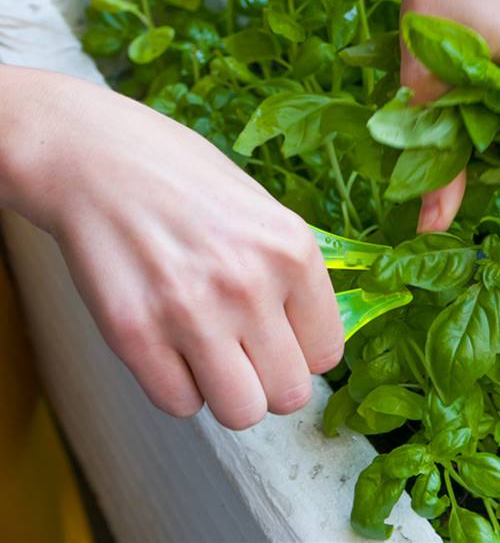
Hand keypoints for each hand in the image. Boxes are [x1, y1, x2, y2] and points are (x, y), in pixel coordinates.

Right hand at [0, 67, 342, 429]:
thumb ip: (291, 273)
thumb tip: (310, 334)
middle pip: (289, 393)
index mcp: (291, 249)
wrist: (98, 159)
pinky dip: (177, 385)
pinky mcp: (135, 334)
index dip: (302, 350)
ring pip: (240, 413)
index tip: (281, 337)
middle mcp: (250, 284)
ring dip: (226, 392)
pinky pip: (179, 405)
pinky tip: (168, 344)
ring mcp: (192, 313)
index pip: (328, 352)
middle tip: (244, 350)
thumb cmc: (184, 178)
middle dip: (269, 379)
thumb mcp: (262, 210)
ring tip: (207, 351)